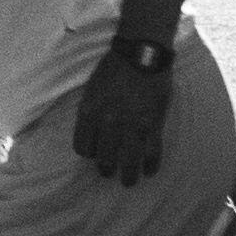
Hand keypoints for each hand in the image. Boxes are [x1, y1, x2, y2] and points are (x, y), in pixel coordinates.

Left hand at [72, 45, 173, 184]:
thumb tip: (94, 130)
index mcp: (89, 113)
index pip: (82, 148)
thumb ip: (91, 111)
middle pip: (104, 160)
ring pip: (128, 163)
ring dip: (128, 176)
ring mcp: (131, 127)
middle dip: (106, 170)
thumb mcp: (92, 89)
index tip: (95, 153)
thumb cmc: (114, 67)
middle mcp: (108, 124)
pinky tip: (149, 171)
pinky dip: (150, 166)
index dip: (89, 154)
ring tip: (129, 181)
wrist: (141, 53)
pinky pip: (151, 154)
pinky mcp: (152, 126)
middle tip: (109, 172)